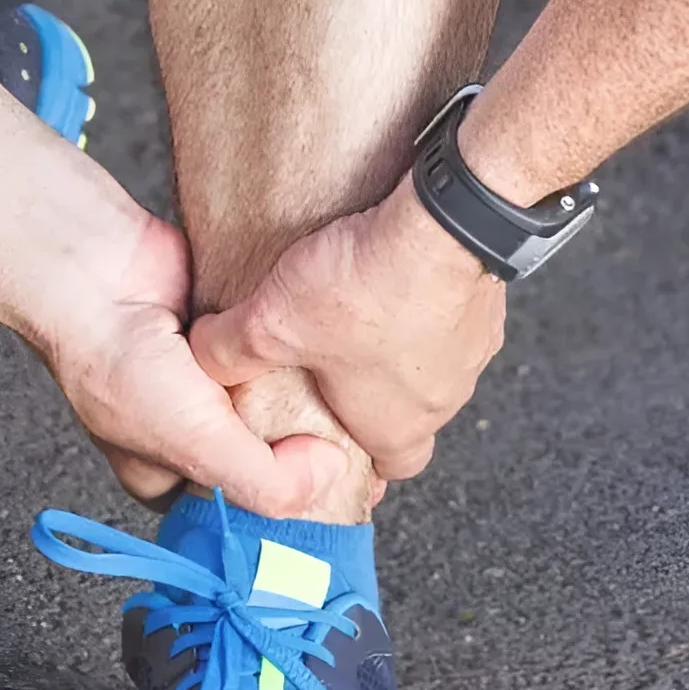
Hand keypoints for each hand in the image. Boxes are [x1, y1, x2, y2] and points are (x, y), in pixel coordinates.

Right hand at [21, 213, 352, 517]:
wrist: (96, 271)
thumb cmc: (116, 364)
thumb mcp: (196, 447)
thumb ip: (266, 482)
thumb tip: (331, 472)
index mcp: (168, 473)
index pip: (237, 512)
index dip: (281, 508)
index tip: (337, 498)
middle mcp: (190, 429)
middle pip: (266, 456)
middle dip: (303, 448)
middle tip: (340, 443)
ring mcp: (212, 380)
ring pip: (279, 401)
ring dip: (303, 393)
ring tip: (330, 390)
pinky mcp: (231, 334)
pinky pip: (279, 352)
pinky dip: (294, 347)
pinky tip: (309, 346)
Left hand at [189, 175, 505, 481]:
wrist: (448, 218)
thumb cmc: (368, 287)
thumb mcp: (270, 325)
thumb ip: (227, 351)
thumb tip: (205, 355)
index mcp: (399, 427)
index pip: (387, 471)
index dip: (357, 462)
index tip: (329, 445)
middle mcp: (445, 398)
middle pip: (404, 417)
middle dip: (367, 402)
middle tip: (328, 376)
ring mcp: (471, 351)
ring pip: (426, 367)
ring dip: (392, 351)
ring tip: (349, 320)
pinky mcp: (483, 304)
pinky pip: (446, 318)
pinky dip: (416, 307)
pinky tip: (383, 279)